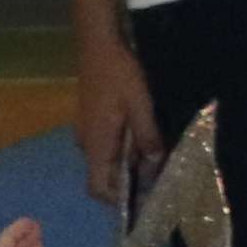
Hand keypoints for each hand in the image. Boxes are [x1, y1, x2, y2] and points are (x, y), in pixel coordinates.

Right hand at [69, 30, 159, 216]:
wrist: (99, 45)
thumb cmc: (120, 76)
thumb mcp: (141, 107)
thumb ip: (147, 138)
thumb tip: (154, 167)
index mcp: (96, 145)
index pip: (98, 188)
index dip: (118, 200)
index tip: (143, 201)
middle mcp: (87, 143)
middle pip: (104, 176)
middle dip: (129, 184)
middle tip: (158, 185)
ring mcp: (88, 131)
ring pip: (108, 160)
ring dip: (129, 166)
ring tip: (157, 165)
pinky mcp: (93, 120)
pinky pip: (108, 145)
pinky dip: (125, 150)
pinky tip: (145, 142)